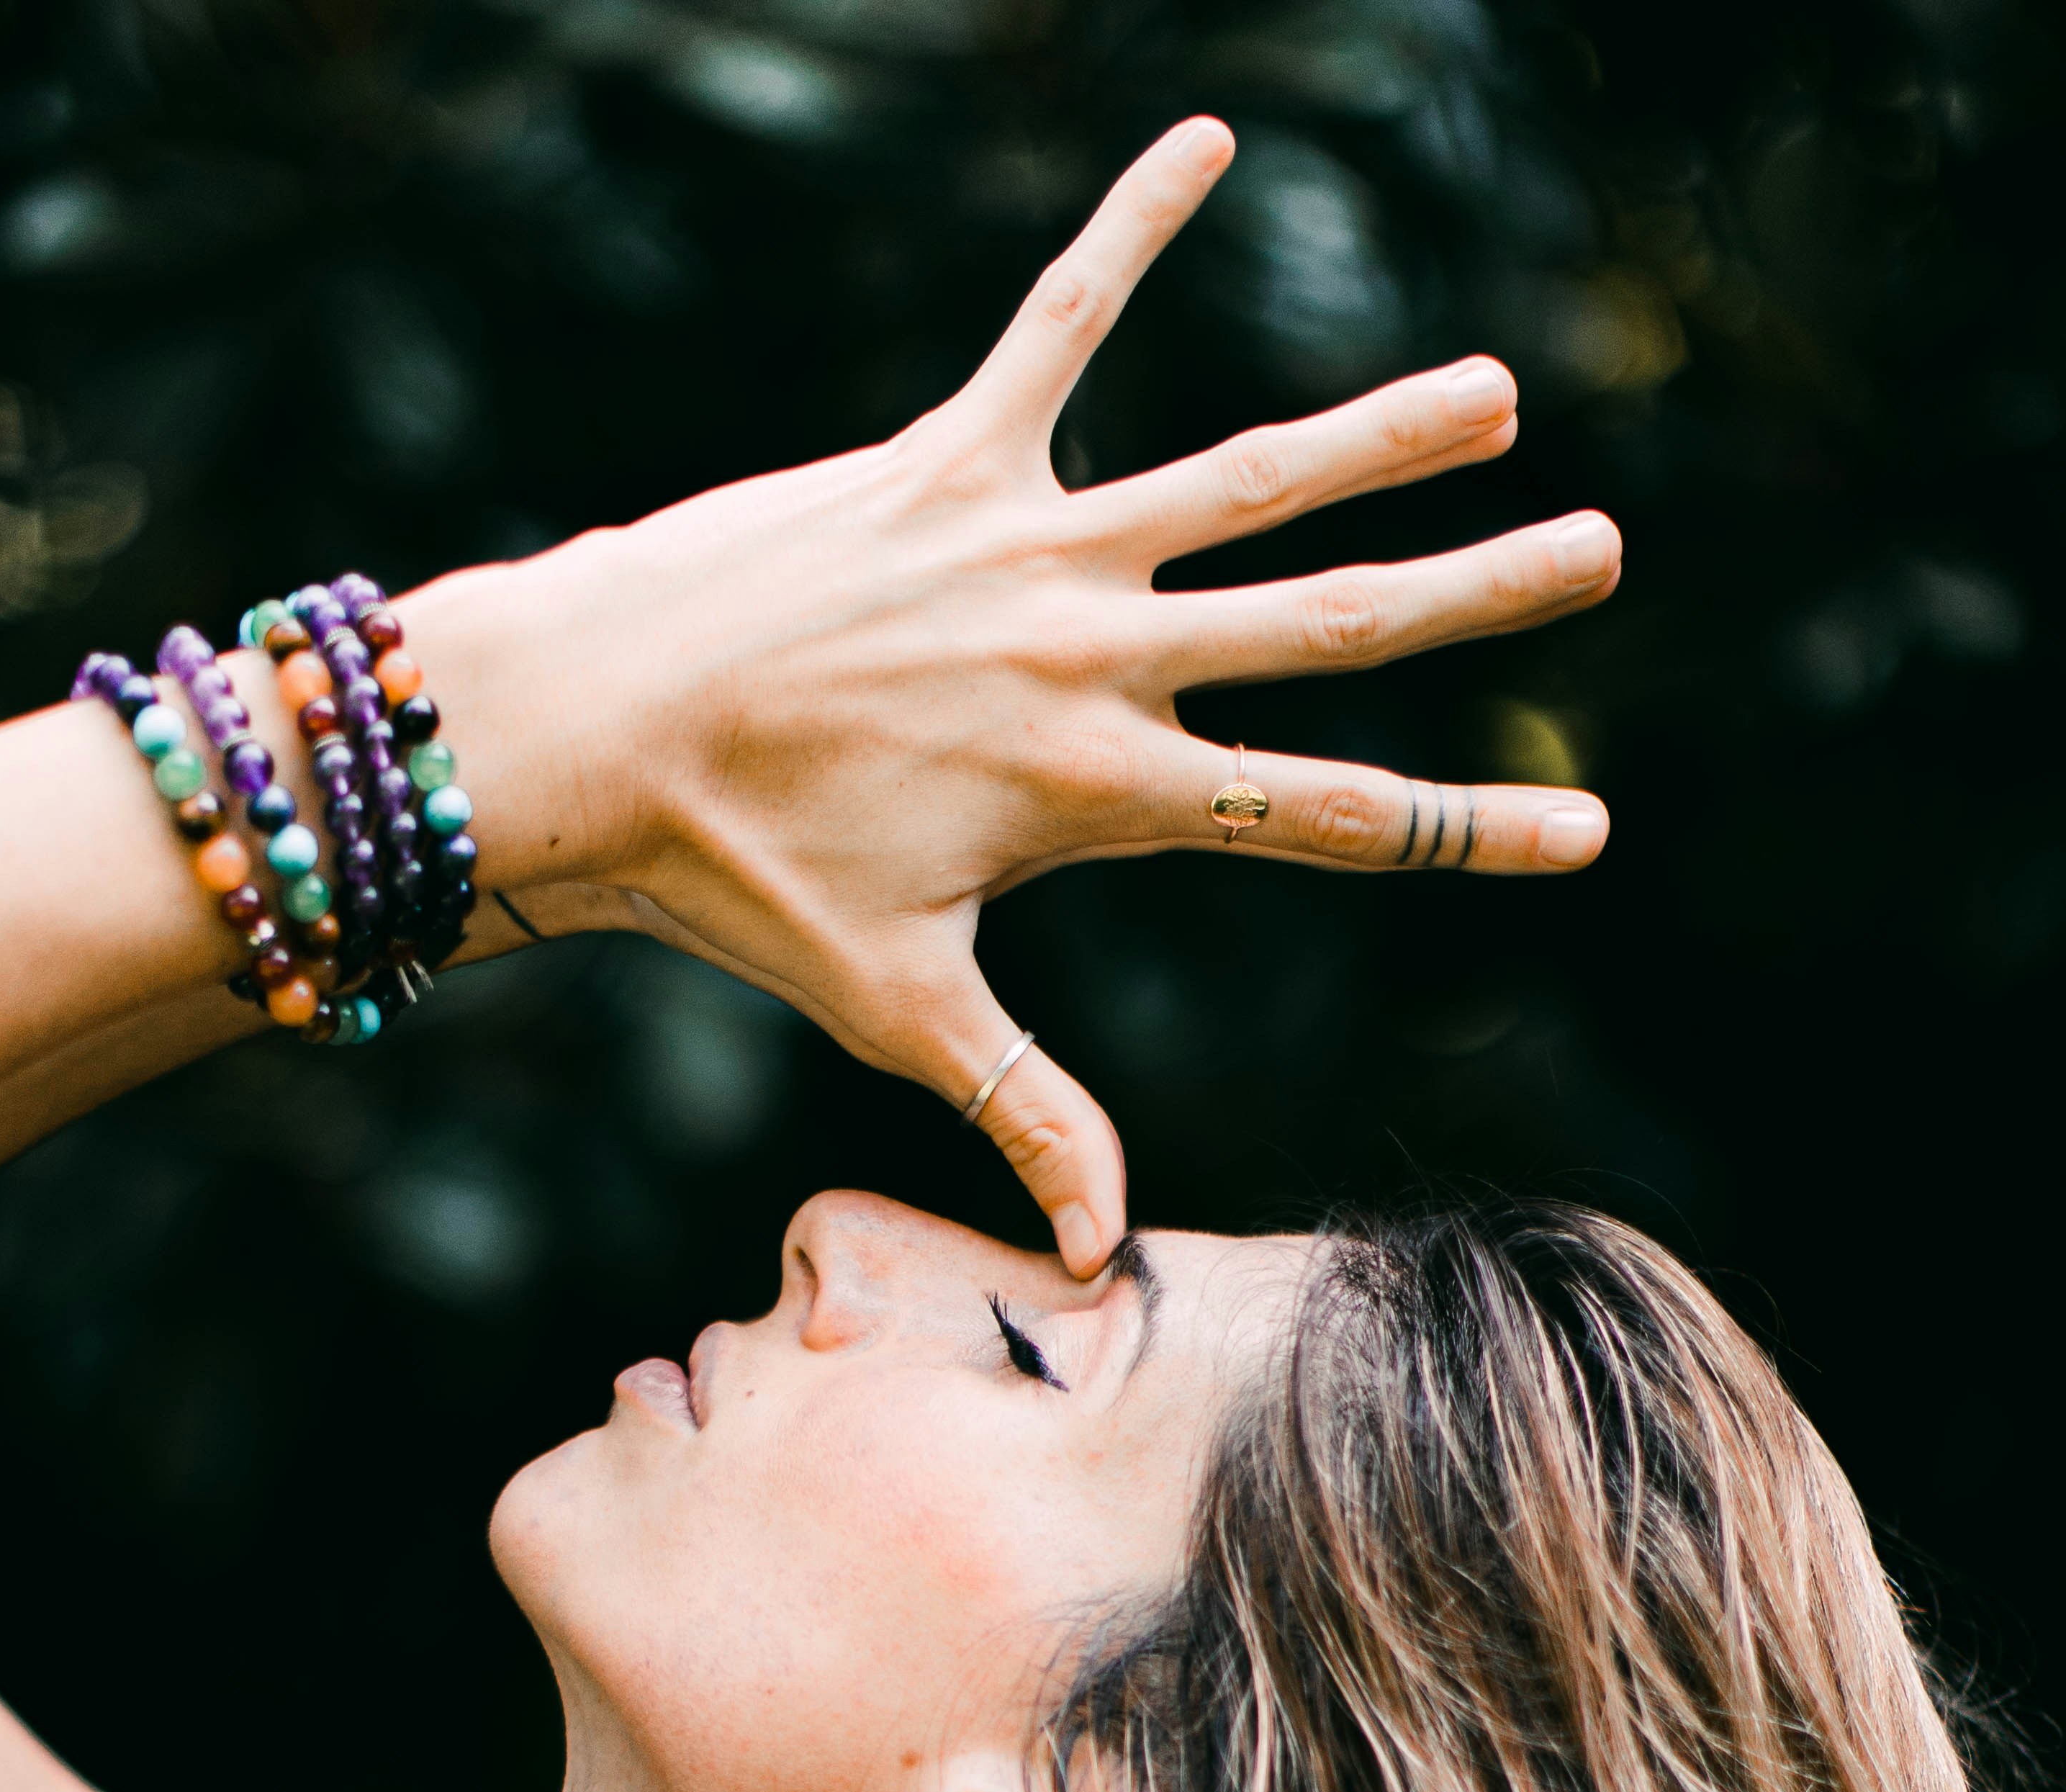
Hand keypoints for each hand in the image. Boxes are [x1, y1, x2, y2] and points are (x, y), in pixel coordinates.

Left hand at [424, 120, 1619, 1273]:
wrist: (590, 742)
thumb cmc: (736, 887)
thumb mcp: (897, 1008)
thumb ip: (1024, 1114)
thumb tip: (1098, 1259)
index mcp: (1099, 793)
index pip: (1322, 816)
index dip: (1464, 827)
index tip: (1588, 827)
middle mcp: (1090, 661)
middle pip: (1325, 629)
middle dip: (1474, 596)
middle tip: (1602, 550)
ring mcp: (1025, 552)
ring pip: (1240, 482)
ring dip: (1376, 434)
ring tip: (1495, 394)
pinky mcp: (944, 460)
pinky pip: (1060, 322)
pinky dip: (1132, 226)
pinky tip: (1209, 130)